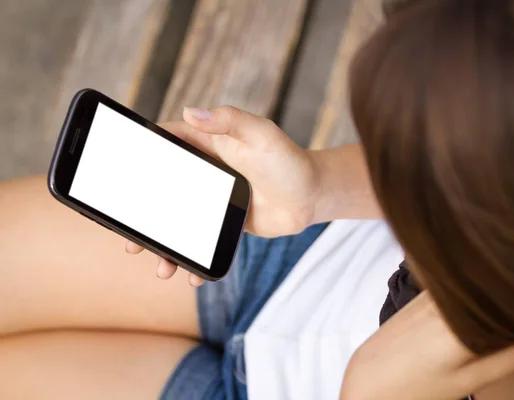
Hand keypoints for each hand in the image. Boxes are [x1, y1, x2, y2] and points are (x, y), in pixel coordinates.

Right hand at [126, 107, 321, 284]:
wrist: (311, 197)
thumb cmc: (288, 161)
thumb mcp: (261, 134)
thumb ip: (229, 121)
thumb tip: (190, 111)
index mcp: (207, 145)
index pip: (164, 145)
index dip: (138, 154)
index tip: (116, 171)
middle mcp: (204, 172)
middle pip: (161, 189)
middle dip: (141, 212)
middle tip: (128, 236)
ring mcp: (211, 198)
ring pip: (175, 220)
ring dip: (163, 242)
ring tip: (159, 263)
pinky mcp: (222, 222)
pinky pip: (199, 239)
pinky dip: (191, 255)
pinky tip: (188, 272)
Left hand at [341, 292, 513, 399]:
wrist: (368, 381)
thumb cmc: (414, 387)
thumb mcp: (468, 380)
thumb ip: (513, 358)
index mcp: (461, 316)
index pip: (509, 301)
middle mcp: (445, 296)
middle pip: (491, 291)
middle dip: (506, 306)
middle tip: (504, 333)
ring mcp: (429, 291)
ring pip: (473, 289)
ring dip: (486, 303)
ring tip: (480, 330)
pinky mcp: (420, 293)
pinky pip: (454, 288)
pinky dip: (467, 299)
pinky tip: (467, 317)